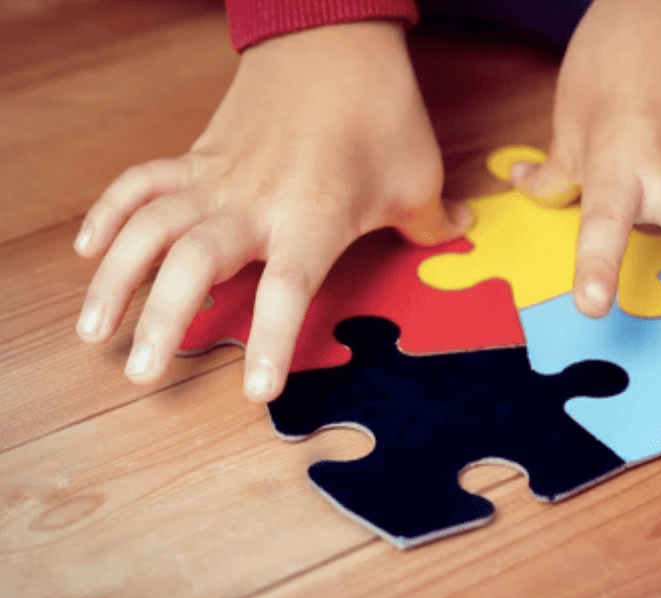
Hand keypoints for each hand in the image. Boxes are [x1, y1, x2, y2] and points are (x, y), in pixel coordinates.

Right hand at [74, 21, 469, 401]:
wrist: (332, 36)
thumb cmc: (379, 107)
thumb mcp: (418, 173)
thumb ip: (434, 221)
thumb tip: (463, 235)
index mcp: (314, 216)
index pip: (286, 289)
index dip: (268, 341)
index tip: (254, 390)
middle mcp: (255, 202)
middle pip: (194, 262)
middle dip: (162, 318)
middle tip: (141, 372)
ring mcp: (219, 177)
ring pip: (150, 225)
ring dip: (117, 276)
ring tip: (95, 328)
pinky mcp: (198, 155)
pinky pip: (142, 183)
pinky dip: (110, 214)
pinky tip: (90, 250)